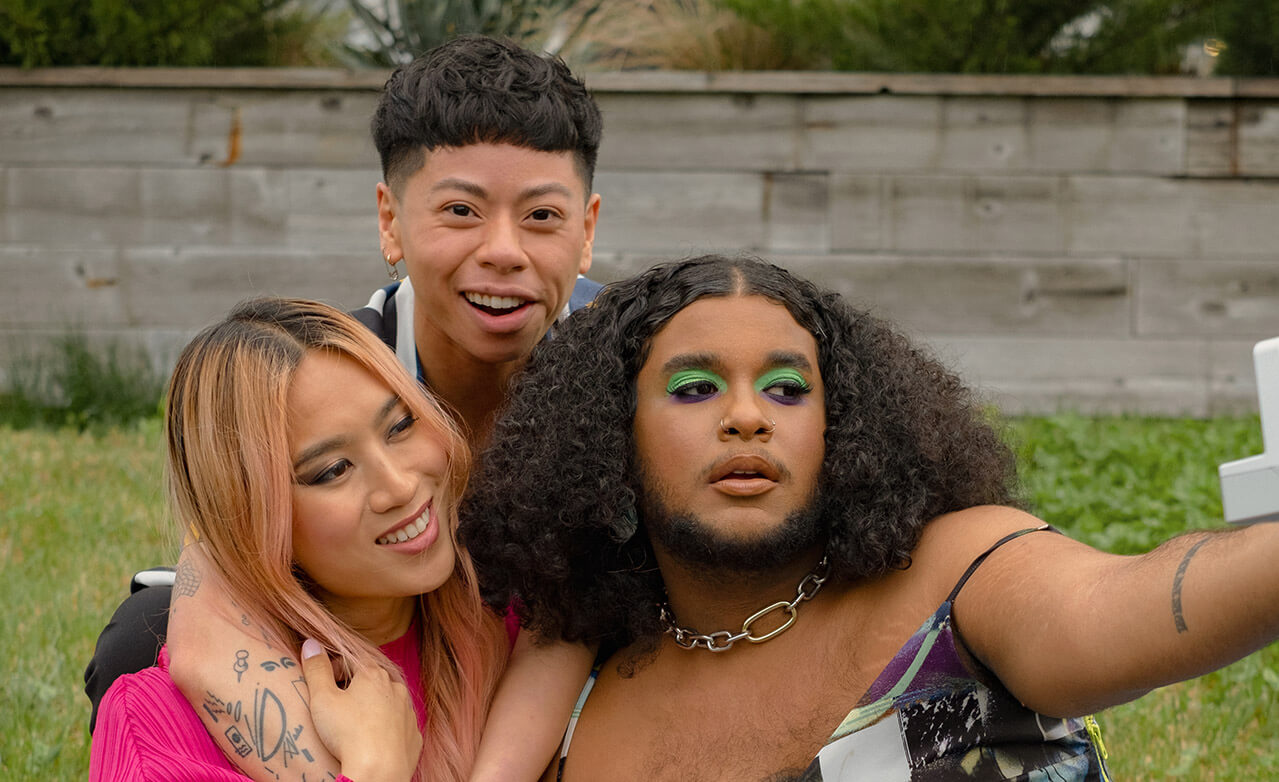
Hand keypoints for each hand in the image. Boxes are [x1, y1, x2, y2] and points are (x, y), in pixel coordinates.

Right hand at [300, 638, 421, 781]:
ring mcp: (408, 712)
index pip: (351, 660)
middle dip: (352, 689)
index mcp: (374, 674)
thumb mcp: (322, 698)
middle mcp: (396, 688)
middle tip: (335, 708)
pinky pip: (398, 726)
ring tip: (353, 726)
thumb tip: (310, 644)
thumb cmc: (348, 733)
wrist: (378, 772)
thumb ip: (316, 669)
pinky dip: (385, 729)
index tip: (323, 687)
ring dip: (371, 708)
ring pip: (387, 702)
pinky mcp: (414, 735)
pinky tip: (372, 741)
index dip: (334, 670)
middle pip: (370, 680)